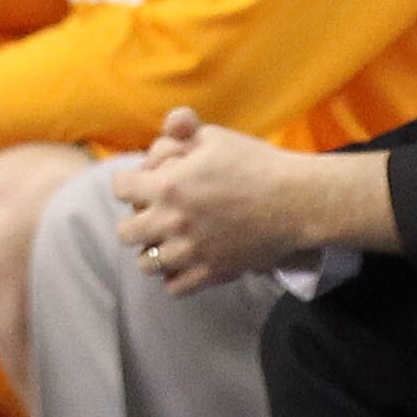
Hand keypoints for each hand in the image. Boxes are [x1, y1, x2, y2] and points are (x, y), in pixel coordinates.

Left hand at [116, 107, 392, 292]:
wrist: (297, 200)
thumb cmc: (256, 162)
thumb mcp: (214, 137)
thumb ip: (180, 133)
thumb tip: (163, 130)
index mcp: (168, 186)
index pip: (119, 189)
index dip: (130, 183)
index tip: (142, 183)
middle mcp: (172, 222)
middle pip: (125, 232)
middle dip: (135, 218)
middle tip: (152, 213)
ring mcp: (190, 252)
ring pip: (145, 263)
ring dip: (152, 249)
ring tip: (169, 239)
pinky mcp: (211, 273)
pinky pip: (173, 287)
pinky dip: (175, 276)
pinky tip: (186, 260)